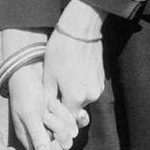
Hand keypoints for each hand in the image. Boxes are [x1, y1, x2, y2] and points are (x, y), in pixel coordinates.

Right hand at [5, 63, 80, 149]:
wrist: (31, 68)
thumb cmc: (24, 91)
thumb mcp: (28, 113)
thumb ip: (36, 135)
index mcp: (30, 139)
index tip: (53, 140)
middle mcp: (44, 135)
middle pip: (62, 147)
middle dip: (59, 132)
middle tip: (48, 116)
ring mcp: (55, 124)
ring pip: (70, 134)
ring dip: (64, 119)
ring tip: (51, 103)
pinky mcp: (65, 114)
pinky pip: (76, 121)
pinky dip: (73, 114)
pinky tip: (65, 104)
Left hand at [44, 0, 105, 116]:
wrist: (80, 29)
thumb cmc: (60, 51)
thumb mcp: (48, 76)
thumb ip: (49, 98)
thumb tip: (48, 112)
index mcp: (76, 97)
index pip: (67, 120)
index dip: (57, 116)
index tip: (50, 108)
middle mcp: (91, 96)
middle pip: (75, 110)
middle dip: (65, 105)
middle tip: (54, 91)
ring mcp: (98, 87)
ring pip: (82, 100)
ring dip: (73, 95)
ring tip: (63, 78)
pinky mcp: (102, 79)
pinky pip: (89, 90)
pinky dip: (80, 86)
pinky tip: (72, 73)